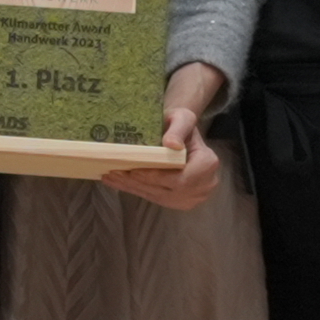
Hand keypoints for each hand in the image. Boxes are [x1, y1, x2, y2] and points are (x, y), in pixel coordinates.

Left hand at [104, 66, 224, 210]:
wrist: (182, 134)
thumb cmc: (180, 122)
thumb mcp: (182, 117)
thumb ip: (178, 128)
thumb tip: (171, 144)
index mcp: (208, 164)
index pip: (181, 178)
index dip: (157, 177)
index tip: (134, 171)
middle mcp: (204, 185)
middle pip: (167, 190)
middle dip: (139, 183)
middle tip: (113, 173)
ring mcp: (193, 198)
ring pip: (159, 197)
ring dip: (133, 188)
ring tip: (111, 177)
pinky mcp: (180, 202)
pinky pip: (156, 198)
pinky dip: (137, 190)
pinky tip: (120, 183)